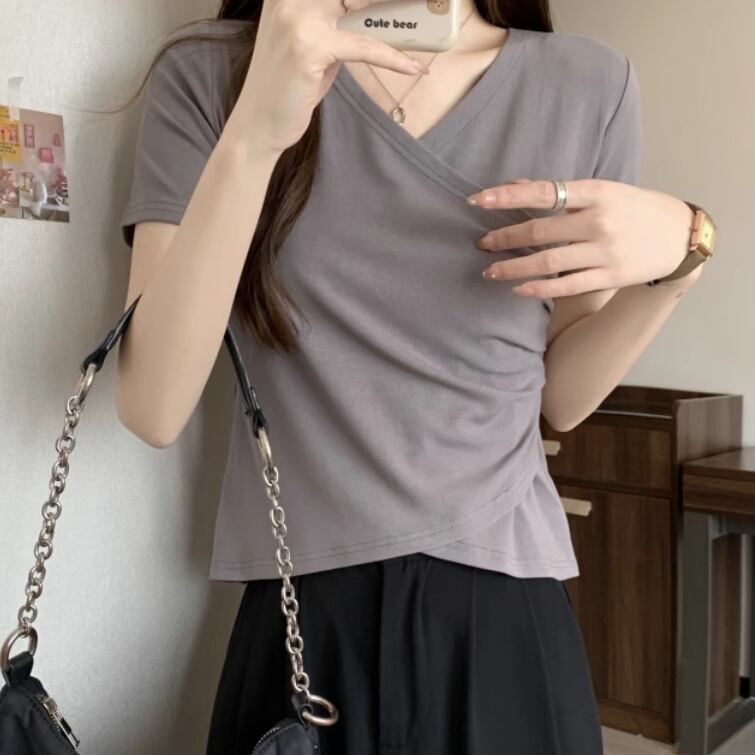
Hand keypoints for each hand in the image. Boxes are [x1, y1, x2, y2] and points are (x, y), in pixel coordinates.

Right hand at [233, 0, 429, 154]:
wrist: (259, 123)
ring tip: (426, 24)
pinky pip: (362, 46)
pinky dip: (391, 58)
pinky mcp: (308, 46)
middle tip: (426, 3)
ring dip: (399, 17)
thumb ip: (339, 21)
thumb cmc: (290, 85)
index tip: (402, 0)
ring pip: (362, 7)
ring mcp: (297, 17)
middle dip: (392, 0)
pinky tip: (412, 67)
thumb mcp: (313, 42)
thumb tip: (380, 13)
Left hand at [468, 178, 698, 297]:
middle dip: (504, 237)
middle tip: (482, 243)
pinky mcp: (610, 277)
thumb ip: (560, 192)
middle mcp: (599, 221)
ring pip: (548, 262)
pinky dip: (538, 288)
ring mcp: (605, 251)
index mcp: (597, 192)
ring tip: (491, 271)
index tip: (478, 199)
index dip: (508, 196)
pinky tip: (518, 289)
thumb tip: (513, 187)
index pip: (544, 192)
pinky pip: (566, 286)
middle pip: (540, 230)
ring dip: (513, 267)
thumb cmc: (634, 209)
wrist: (679, 235)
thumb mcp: (602, 191)